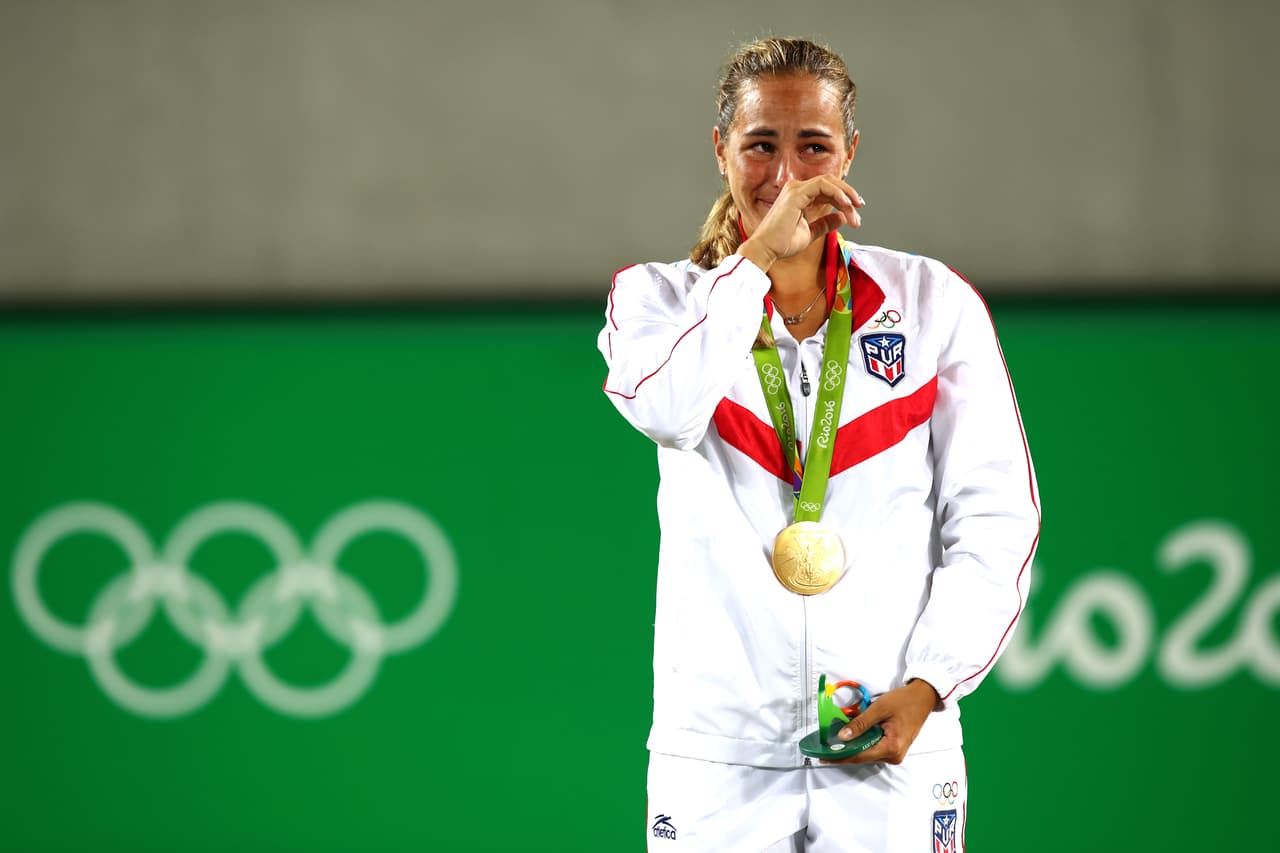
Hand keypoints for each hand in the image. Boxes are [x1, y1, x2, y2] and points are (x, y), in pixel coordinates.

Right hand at [738, 176, 864, 272]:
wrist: (766, 250)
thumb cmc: (782, 244)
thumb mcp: (810, 232)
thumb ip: (825, 223)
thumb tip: (842, 217)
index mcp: (799, 196)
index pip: (827, 190)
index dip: (843, 198)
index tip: (856, 212)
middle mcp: (797, 189)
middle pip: (830, 183)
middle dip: (848, 194)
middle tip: (860, 206)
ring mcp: (796, 189)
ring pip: (829, 182)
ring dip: (846, 195)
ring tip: (856, 208)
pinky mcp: (796, 193)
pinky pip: (823, 186)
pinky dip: (837, 193)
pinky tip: (846, 205)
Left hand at [824, 678, 939, 764]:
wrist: (923, 697)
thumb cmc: (905, 701)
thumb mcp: (879, 709)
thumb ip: (860, 723)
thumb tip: (842, 736)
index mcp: (892, 747)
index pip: (860, 755)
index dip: (840, 756)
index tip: (823, 755)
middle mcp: (894, 755)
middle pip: (862, 756)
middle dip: (843, 751)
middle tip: (824, 747)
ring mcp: (894, 753)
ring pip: (867, 753)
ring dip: (852, 746)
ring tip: (834, 740)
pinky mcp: (893, 748)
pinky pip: (873, 748)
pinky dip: (861, 742)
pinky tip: (850, 736)